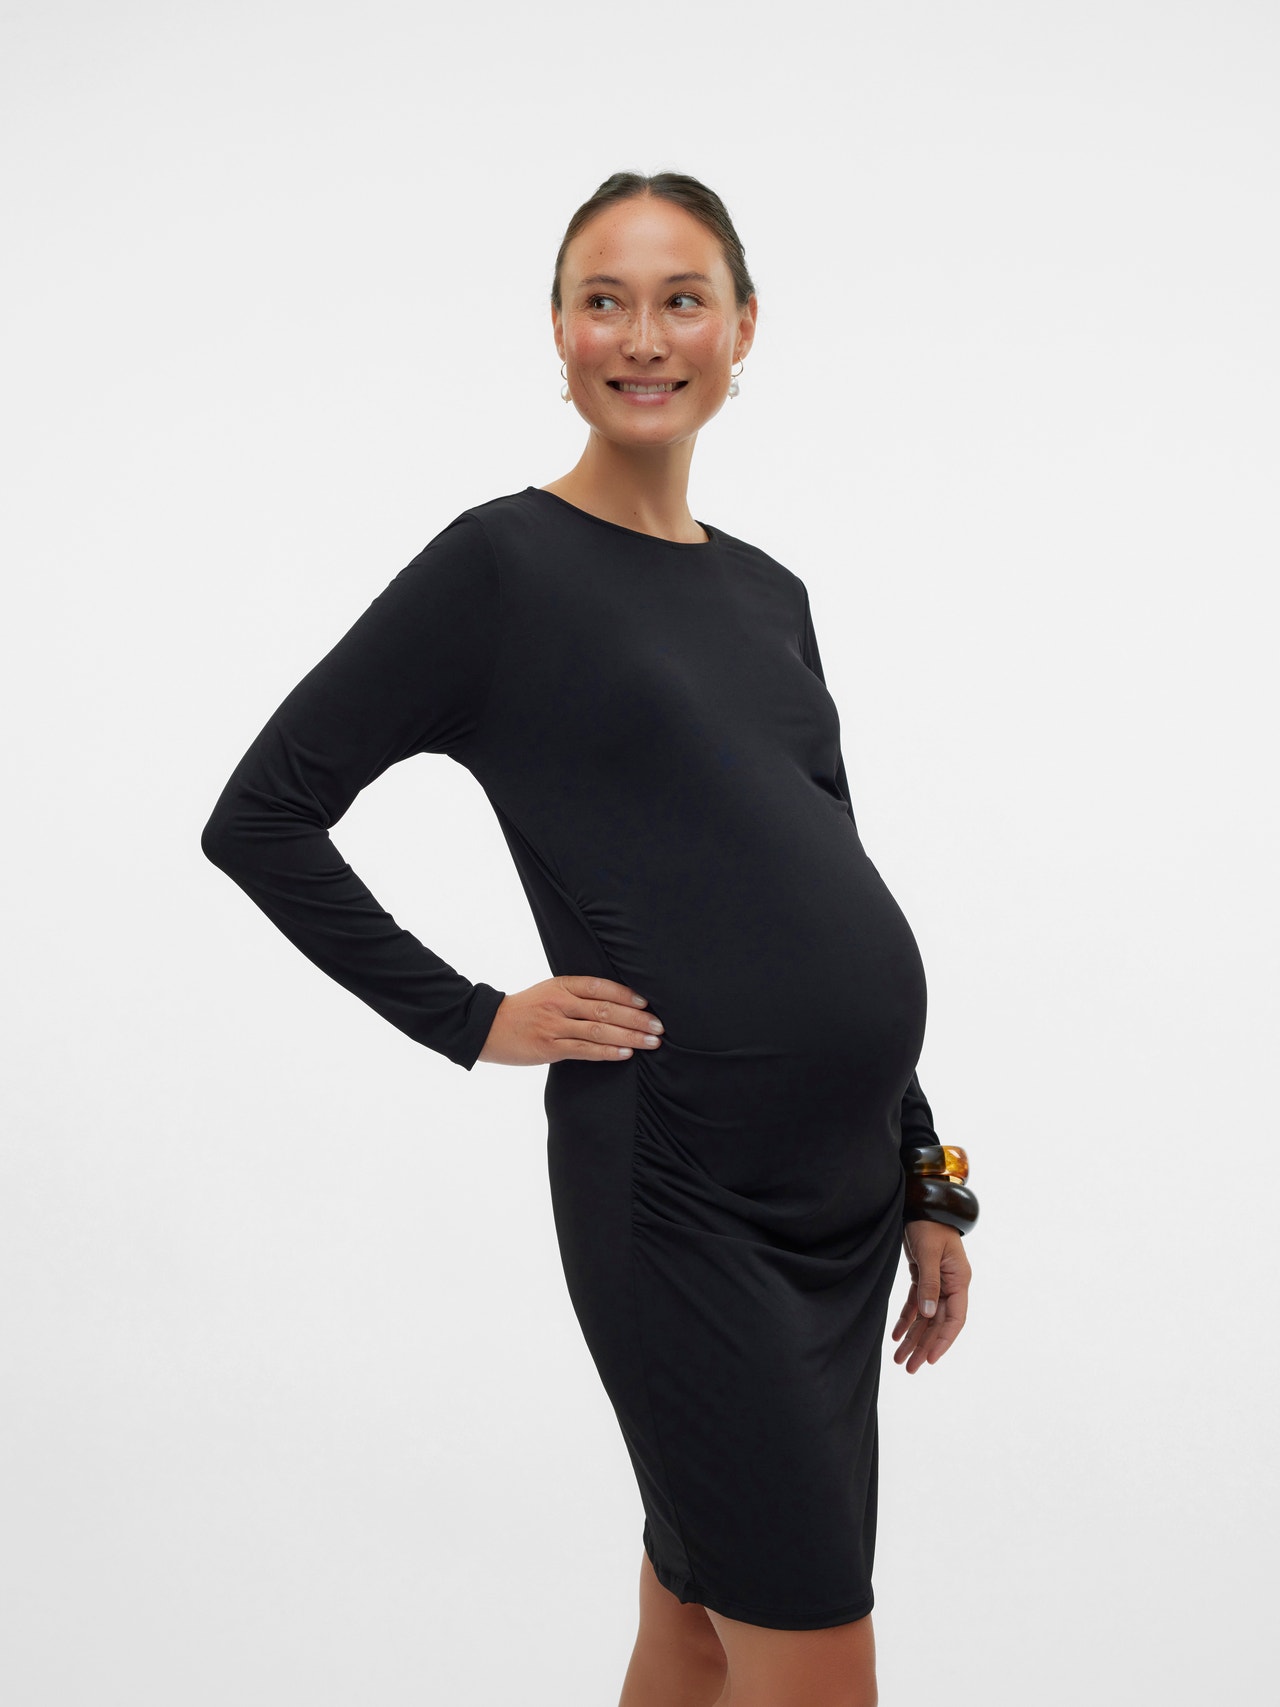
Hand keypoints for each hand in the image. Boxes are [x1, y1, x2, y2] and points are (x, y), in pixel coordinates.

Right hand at [477, 975, 664, 1066]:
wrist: (486, 1027)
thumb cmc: (523, 1010)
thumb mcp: (549, 992)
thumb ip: (576, 995)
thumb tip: (614, 1003)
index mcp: (562, 985)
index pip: (601, 986)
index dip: (626, 994)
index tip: (647, 1003)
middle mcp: (560, 1003)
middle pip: (605, 1009)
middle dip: (636, 1018)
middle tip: (660, 1026)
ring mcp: (555, 1026)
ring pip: (599, 1030)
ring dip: (630, 1037)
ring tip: (652, 1042)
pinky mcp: (549, 1047)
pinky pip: (585, 1050)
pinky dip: (608, 1051)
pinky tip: (626, 1053)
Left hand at [891, 1219, 970, 1372]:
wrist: (923, 1205)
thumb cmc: (930, 1226)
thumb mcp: (929, 1254)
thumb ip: (930, 1284)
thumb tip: (929, 1314)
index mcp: (959, 1281)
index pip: (955, 1319)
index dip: (943, 1341)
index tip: (930, 1359)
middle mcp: (950, 1286)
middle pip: (938, 1324)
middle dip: (923, 1346)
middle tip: (909, 1368)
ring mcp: (937, 1283)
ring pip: (926, 1318)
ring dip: (913, 1338)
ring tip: (899, 1359)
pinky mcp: (923, 1277)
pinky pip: (916, 1305)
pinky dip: (906, 1320)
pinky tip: (896, 1336)